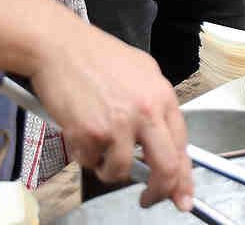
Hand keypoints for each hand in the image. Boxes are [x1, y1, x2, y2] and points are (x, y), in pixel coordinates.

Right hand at [31, 22, 194, 212]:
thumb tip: (163, 142)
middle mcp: (146, 112)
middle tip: (149, 199)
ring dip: (108, 168)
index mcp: (162, 96)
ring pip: (121, 171)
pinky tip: (80, 132)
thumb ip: (155, 106)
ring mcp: (118, 124)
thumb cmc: (96, 56)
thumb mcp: (142, 72)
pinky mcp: (90, 133)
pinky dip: (84, 155)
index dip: (184, 177)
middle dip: (159, 192)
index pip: (182, 146)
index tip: (182, 196)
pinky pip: (90, 161)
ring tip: (98, 146)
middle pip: (166, 168)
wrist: (60, 45)